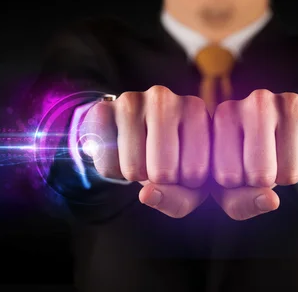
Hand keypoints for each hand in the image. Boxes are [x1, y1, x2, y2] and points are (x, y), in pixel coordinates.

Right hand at [81, 85, 210, 217]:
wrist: (135, 132)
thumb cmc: (174, 158)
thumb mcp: (190, 184)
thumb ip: (180, 199)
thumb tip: (146, 194)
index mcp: (196, 110)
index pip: (195, 173)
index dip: (188, 184)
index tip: (186, 167)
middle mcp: (165, 98)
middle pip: (163, 172)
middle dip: (160, 182)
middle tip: (159, 165)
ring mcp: (131, 100)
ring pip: (133, 169)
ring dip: (135, 177)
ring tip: (141, 158)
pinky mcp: (102, 109)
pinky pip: (106, 165)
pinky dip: (112, 171)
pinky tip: (121, 154)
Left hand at [212, 89, 297, 219]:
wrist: (294, 131)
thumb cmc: (252, 159)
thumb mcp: (232, 184)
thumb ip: (238, 202)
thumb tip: (270, 201)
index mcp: (225, 114)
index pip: (227, 177)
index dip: (237, 185)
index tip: (239, 168)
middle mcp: (256, 101)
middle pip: (260, 175)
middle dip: (264, 184)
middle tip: (265, 165)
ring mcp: (290, 102)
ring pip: (290, 173)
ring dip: (288, 177)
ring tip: (283, 157)